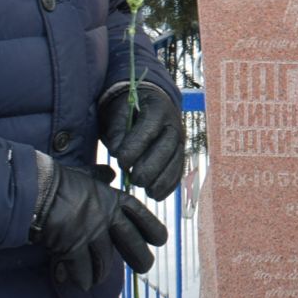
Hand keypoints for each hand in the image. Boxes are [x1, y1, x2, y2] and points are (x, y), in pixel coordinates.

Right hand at [31, 161, 168, 291]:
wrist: (33, 188)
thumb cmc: (55, 180)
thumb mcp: (83, 174)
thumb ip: (98, 176)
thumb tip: (109, 173)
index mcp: (112, 200)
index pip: (141, 216)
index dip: (153, 229)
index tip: (160, 241)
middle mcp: (106, 218)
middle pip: (133, 245)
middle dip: (141, 259)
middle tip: (144, 268)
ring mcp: (91, 233)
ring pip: (105, 263)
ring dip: (100, 274)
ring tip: (96, 279)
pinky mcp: (73, 247)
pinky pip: (82, 272)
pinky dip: (81, 280)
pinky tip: (78, 283)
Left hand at [98, 82, 184, 199]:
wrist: (146, 103)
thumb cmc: (127, 110)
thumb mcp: (117, 113)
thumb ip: (116, 131)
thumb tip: (118, 152)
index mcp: (157, 109)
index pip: (148, 130)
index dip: (135, 148)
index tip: (122, 162)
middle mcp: (174, 124)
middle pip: (166, 149)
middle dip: (149, 168)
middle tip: (134, 180)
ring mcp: (180, 139)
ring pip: (176, 162)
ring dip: (161, 180)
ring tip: (147, 191)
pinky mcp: (180, 153)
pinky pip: (179, 170)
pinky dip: (169, 185)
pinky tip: (157, 195)